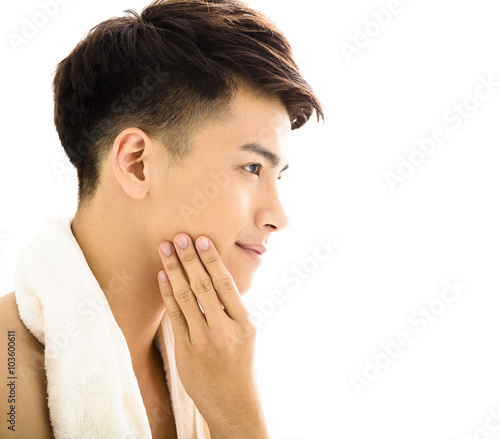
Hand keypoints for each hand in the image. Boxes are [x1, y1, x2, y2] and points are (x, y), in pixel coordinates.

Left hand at [157, 233, 269, 438]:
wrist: (234, 406)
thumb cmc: (242, 368)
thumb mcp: (248, 337)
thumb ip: (234, 311)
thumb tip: (218, 281)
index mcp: (245, 324)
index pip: (226, 284)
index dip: (212, 260)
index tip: (202, 240)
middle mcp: (225, 330)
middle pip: (204, 286)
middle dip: (189, 259)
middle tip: (179, 237)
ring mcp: (204, 341)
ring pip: (186, 298)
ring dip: (174, 270)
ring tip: (166, 249)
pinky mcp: (186, 351)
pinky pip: (175, 316)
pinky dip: (167, 294)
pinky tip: (162, 276)